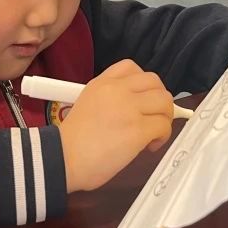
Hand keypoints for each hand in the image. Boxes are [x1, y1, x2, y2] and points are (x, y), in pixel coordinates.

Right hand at [58, 60, 173, 192]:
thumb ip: (111, 100)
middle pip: (155, 82)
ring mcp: (129, 108)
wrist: (62, 158)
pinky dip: (162, 136)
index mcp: (102, 83)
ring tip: (152, 134)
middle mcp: (117, 90)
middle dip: (159, 101)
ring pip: (165, 102)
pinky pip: (163, 126)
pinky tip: (149, 146)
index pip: (132, 68)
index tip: (142, 100)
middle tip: (153, 118)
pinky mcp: (138, 129)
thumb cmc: (71, 142)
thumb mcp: (86, 104)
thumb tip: (136, 109)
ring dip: (164, 118)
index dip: (143, 85)